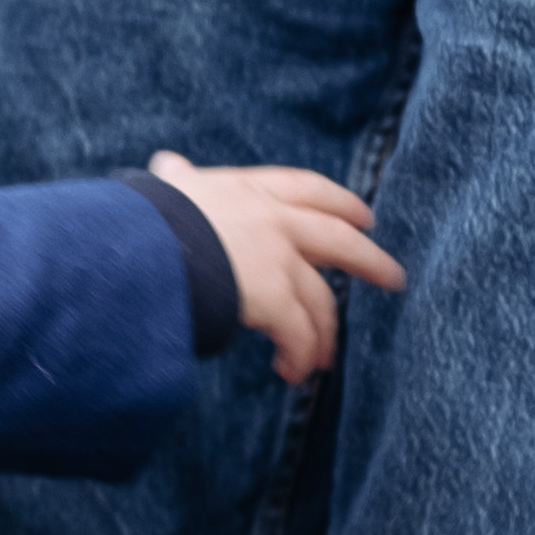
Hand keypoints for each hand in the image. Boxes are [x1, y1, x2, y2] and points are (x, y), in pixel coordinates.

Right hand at [147, 150, 405, 383]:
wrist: (142, 247)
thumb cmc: (147, 219)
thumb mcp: (168, 190)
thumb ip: (177, 181)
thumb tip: (167, 163)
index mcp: (248, 189)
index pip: (305, 188)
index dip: (338, 201)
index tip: (362, 214)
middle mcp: (273, 218)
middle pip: (338, 238)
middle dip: (369, 259)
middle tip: (393, 276)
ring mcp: (278, 257)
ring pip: (320, 299)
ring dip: (325, 332)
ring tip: (324, 360)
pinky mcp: (275, 298)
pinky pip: (299, 335)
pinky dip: (300, 355)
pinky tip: (293, 371)